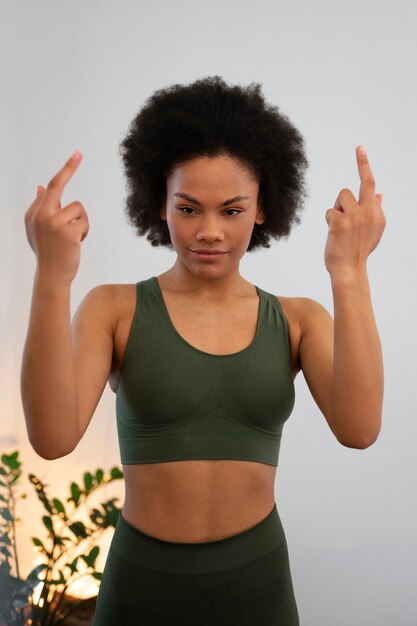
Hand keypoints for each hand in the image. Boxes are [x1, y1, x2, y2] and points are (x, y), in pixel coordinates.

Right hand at [24, 151, 88, 284]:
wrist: (51, 275)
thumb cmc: (48, 252)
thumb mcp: (39, 229)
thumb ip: (41, 208)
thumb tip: (42, 186)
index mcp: (33, 213)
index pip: (51, 186)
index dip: (65, 170)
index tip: (77, 155)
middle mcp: (41, 215)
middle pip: (58, 186)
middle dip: (68, 168)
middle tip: (79, 153)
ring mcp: (53, 223)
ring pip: (79, 209)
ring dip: (81, 222)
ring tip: (74, 236)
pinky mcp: (68, 232)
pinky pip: (84, 222)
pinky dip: (84, 231)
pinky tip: (77, 242)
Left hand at [324, 146, 385, 275]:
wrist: (349, 271)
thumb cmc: (357, 251)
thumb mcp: (372, 232)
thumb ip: (375, 212)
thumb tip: (381, 194)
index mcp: (378, 215)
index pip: (372, 186)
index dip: (364, 166)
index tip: (360, 148)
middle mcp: (370, 212)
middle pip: (363, 183)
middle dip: (363, 163)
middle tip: (360, 147)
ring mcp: (356, 216)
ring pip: (341, 197)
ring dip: (338, 208)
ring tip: (340, 226)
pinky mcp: (341, 221)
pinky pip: (330, 212)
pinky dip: (329, 221)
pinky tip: (334, 234)